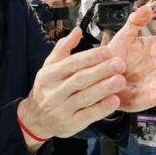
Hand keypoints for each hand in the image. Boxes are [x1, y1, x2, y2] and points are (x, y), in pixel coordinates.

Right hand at [17, 28, 125, 142]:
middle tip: (119, 64)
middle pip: (80, 80)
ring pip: (85, 97)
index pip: (72, 64)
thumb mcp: (50, 66)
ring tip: (120, 80)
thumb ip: (64, 48)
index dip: (90, 57)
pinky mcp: (70, 124)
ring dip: (104, 89)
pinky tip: (114, 101)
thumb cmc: (47, 89)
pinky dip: (102, 108)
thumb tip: (78, 30)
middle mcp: (55, 92)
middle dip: (101, 71)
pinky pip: (87, 116)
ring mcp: (62, 109)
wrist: (35, 118)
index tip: (107, 51)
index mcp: (51, 75)